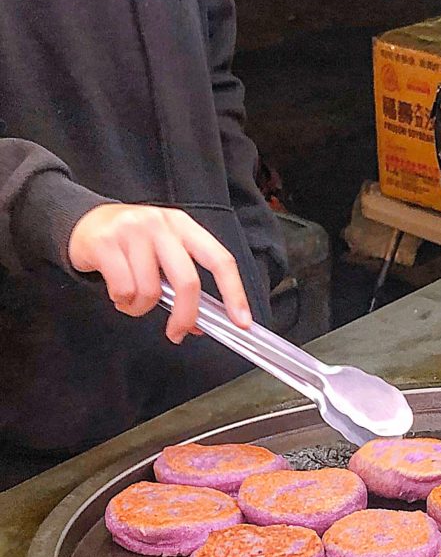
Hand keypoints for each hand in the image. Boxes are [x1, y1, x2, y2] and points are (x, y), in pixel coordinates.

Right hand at [68, 204, 251, 343]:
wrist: (82, 222)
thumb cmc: (131, 244)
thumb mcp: (163, 253)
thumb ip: (182, 283)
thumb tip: (198, 324)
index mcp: (184, 226)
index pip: (220, 260)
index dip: (234, 293)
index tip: (241, 322)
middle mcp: (162, 224)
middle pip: (188, 281)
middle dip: (185, 316)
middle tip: (177, 334)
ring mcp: (133, 231)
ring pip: (151, 291)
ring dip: (141, 308)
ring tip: (133, 300)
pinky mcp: (105, 242)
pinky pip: (124, 290)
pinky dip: (123, 302)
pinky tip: (118, 294)